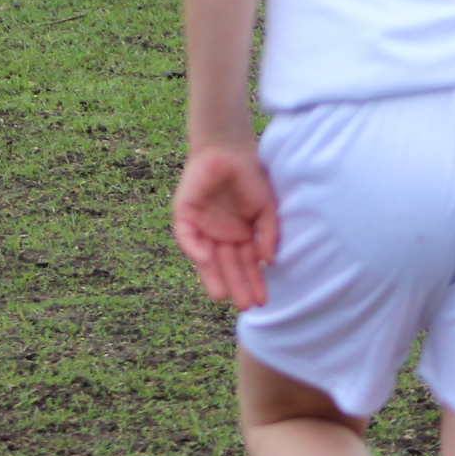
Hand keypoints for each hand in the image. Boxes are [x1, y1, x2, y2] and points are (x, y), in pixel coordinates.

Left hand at [170, 143, 277, 310]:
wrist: (230, 149)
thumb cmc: (250, 177)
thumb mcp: (266, 209)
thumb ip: (268, 235)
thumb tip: (270, 262)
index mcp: (239, 236)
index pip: (245, 265)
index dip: (253, 282)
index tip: (262, 300)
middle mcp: (220, 236)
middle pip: (227, 266)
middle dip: (236, 285)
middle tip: (246, 306)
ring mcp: (201, 227)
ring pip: (206, 258)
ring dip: (214, 276)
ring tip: (224, 296)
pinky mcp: (184, 215)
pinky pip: (187, 237)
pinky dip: (195, 249)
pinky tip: (207, 260)